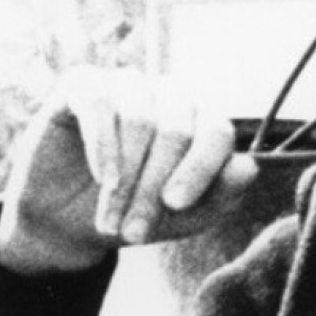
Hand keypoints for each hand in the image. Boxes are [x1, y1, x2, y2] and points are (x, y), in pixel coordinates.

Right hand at [0, 67, 249, 274]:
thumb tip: (248, 167)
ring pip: (140, 120)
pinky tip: (102, 179)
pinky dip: (103, 146)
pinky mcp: (82, 84)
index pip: (217, 132)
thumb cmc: (135, 213)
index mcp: (202, 119)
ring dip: (126, 178)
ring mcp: (127, 84)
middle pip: (176, 131)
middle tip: (134, 231)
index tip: (176, 205)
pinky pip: (99, 104)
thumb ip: (221, 194)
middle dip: (153, 187)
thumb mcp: (184, 217)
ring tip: (111, 219)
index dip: (200, 169)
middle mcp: (169, 93)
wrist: (66, 223)